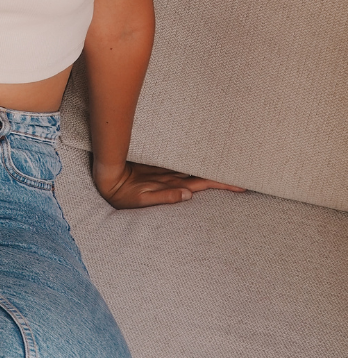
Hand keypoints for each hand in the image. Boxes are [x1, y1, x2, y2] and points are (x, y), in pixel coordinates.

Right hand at [94, 159, 245, 209]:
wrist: (107, 184)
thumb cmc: (123, 196)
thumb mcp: (143, 200)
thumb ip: (164, 197)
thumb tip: (187, 195)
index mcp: (176, 186)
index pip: (205, 184)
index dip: (224, 183)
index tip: (243, 185)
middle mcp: (177, 179)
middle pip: (206, 176)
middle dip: (226, 176)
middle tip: (250, 173)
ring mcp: (170, 172)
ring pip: (196, 169)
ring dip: (214, 170)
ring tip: (234, 165)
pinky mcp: (161, 164)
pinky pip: (183, 162)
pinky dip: (197, 161)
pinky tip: (207, 157)